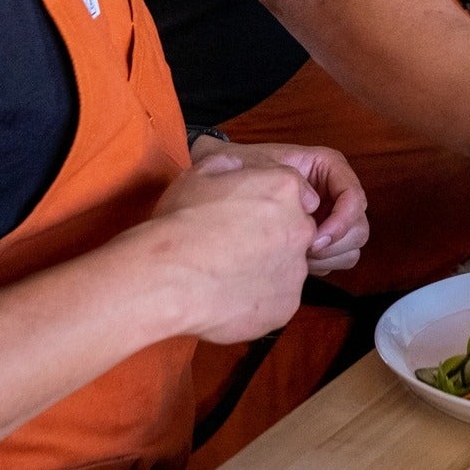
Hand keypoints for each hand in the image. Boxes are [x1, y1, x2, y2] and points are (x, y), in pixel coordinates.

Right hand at [146, 155, 315, 344]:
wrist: (169, 277)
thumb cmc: (182, 222)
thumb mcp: (203, 172)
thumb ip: (233, 164)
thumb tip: (239, 166)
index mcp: (284, 188)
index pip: (296, 192)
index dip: (270, 203)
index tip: (248, 215)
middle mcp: (300, 227)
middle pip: (296, 229)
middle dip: (274, 235)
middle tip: (237, 245)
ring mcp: (295, 270)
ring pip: (288, 266)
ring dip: (267, 267)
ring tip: (228, 272)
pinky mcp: (286, 306)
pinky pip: (278, 298)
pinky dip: (260, 298)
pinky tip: (230, 294)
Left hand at [191, 139, 368, 274]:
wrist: (222, 180)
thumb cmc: (242, 167)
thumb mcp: (259, 165)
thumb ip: (283, 178)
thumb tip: (311, 206)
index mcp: (326, 167)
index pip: (354, 196)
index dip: (341, 221)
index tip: (314, 240)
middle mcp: (335, 191)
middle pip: (359, 225)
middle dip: (335, 244)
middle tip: (303, 252)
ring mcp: (331, 216)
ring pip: (353, 245)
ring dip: (329, 257)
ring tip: (296, 255)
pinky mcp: (323, 237)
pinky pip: (340, 258)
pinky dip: (324, 264)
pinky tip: (297, 260)